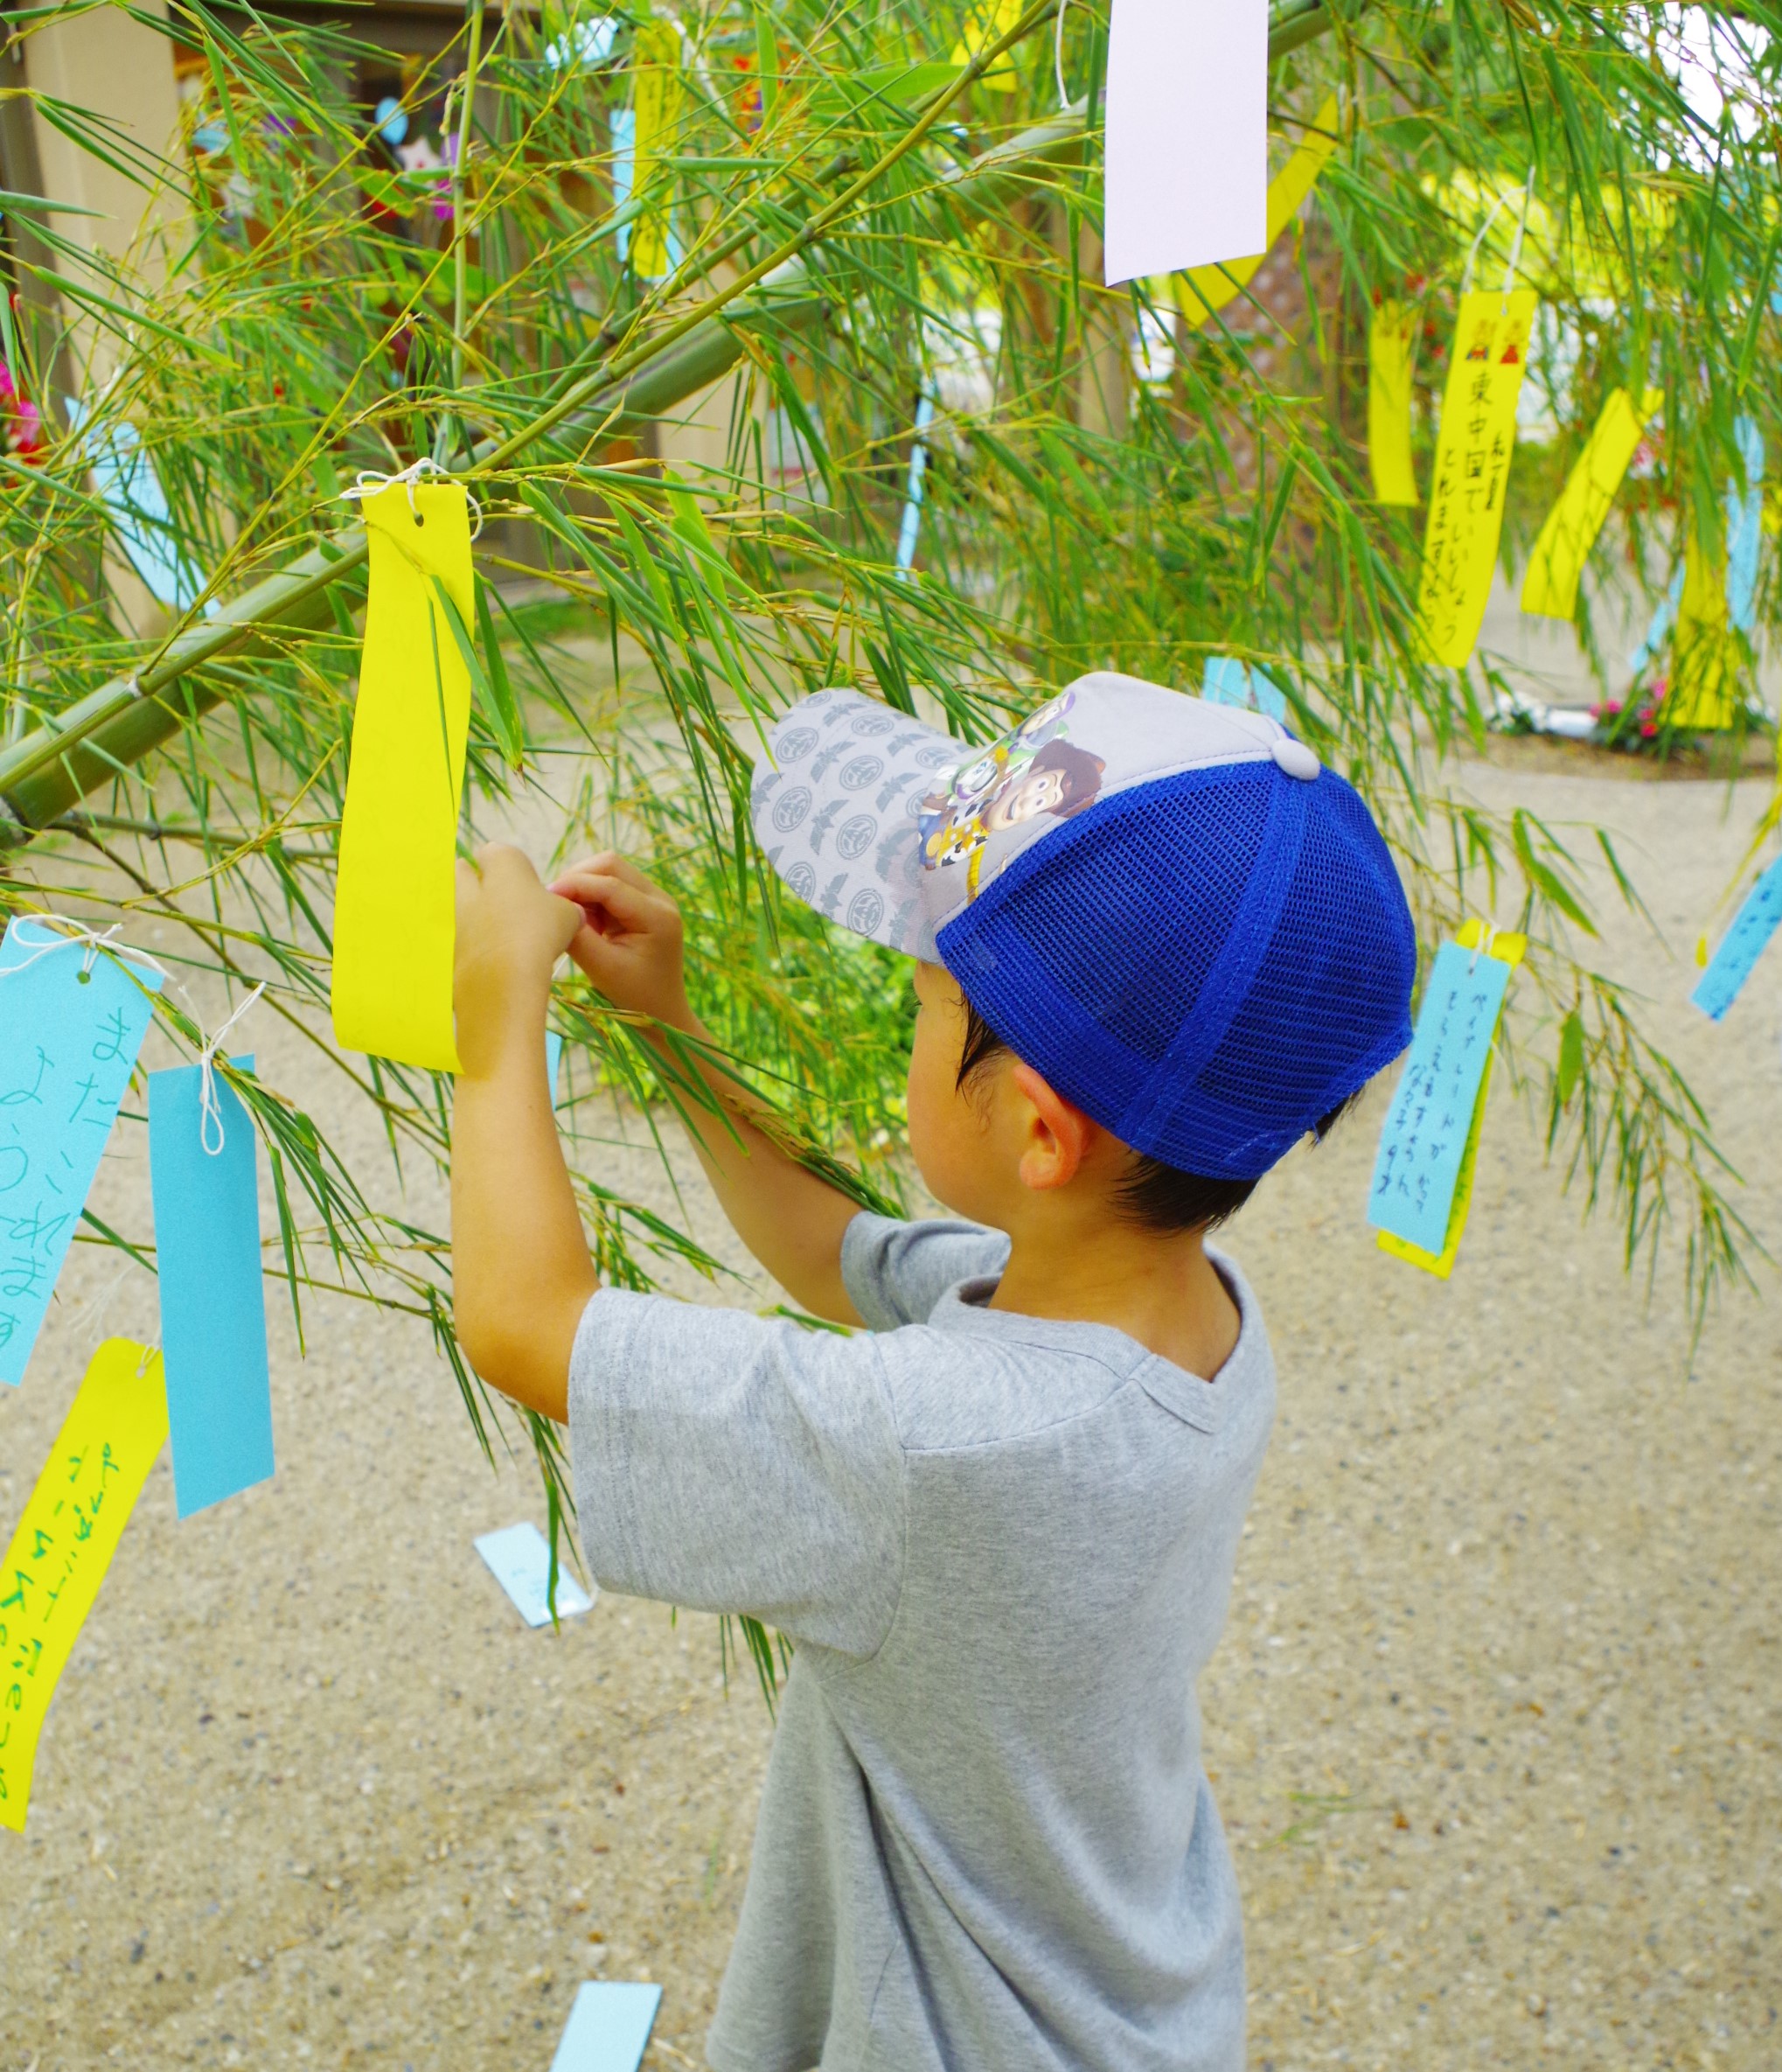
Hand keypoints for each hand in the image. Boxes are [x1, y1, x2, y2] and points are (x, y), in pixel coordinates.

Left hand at [454, 844, 582, 1078]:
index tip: (525, 891)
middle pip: (462, 872)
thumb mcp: (568, 916)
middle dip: (476, 884)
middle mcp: (468, 880)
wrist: (503, 979)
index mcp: (501, 862)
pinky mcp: (443, 943)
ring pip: (456, 906)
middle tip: (504, 909)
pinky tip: (490, 963)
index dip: (511, 871)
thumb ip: (564, 908)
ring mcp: (451, 912)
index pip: (496, 853)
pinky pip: (454, 938)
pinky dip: (468, 946)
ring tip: (499, 941)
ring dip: (471, 917)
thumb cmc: (539, 934)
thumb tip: (568, 913)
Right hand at [547, 852, 690, 1029]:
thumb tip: (554, 905)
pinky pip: (611, 885)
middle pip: (611, 865)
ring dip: (584, 889)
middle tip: (558, 907)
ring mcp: (654, 898)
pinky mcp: (644, 903)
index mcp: (657, 916)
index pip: (610, 884)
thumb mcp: (601, 968)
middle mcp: (661, 899)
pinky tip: (588, 924)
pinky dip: (592, 898)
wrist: (662, 1011)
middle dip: (578, 879)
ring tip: (577, 922)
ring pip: (609, 872)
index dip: (574, 885)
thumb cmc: (634, 995)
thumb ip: (578, 935)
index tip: (546, 898)